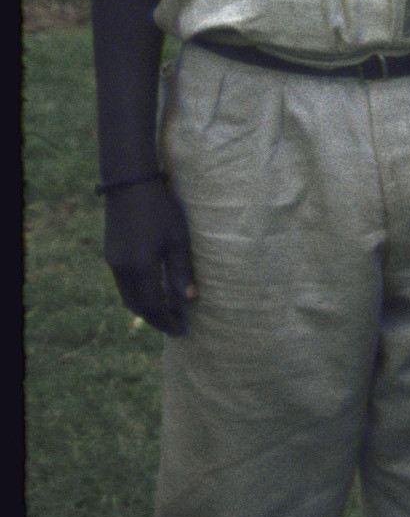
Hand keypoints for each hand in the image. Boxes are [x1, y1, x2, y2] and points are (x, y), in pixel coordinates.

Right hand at [104, 176, 194, 334]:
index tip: (181, 331)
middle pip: (137, 305)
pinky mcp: (111, 254)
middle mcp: (122, 269)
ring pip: (128, 296)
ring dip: (146, 307)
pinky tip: (154, 291)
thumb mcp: (178, 240)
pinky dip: (138, 293)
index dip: (166, 321)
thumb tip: (189, 300)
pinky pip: (124, 283)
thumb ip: (182, 271)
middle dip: (156, 319)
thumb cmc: (160, 210)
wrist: (129, 185)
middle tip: (176, 326)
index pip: (152, 306)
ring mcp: (113, 261)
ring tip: (167, 311)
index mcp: (139, 267)